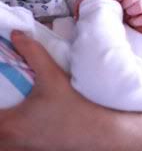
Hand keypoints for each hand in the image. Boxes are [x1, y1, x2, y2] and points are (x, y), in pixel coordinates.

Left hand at [0, 31, 109, 150]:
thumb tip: (16, 36)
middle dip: (1, 103)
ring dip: (6, 117)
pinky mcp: (31, 149)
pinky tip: (27, 112)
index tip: (2, 81)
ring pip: (2, 136)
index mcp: (7, 125)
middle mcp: (8, 142)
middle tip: (8, 92)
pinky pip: (11, 141)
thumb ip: (32, 52)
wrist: (97, 132)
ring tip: (14, 99)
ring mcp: (19, 149)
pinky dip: (12, 127)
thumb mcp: (52, 75)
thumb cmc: (74, 106)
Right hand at [110, 0, 141, 26]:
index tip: (129, 21)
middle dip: (130, 10)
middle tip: (124, 11)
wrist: (108, 5)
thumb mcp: (127, 26)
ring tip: (120, 5)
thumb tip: (135, 38)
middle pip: (141, 5)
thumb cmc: (118, 19)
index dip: (137, 20)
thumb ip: (133, 28)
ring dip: (125, 2)